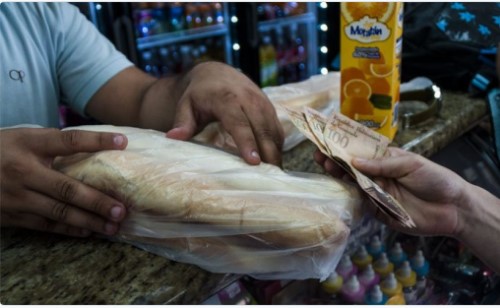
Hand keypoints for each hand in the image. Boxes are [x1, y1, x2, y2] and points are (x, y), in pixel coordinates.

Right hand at [0, 128, 127, 236]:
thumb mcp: (22, 137)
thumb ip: (51, 143)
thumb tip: (93, 147)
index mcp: (28, 143)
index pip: (68, 140)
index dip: (96, 140)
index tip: (123, 142)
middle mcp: (23, 170)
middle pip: (67, 187)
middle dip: (96, 201)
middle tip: (121, 210)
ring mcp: (15, 195)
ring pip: (58, 211)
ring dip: (88, 221)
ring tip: (111, 227)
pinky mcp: (9, 215)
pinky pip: (44, 224)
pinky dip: (68, 229)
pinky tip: (87, 232)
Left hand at [166, 62, 283, 165]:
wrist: (217, 74)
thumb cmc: (199, 94)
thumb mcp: (186, 105)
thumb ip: (183, 122)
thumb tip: (174, 137)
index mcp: (227, 98)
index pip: (239, 123)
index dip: (247, 143)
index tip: (253, 162)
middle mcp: (249, 99)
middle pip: (262, 129)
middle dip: (268, 153)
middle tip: (270, 178)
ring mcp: (263, 103)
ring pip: (273, 131)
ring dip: (276, 153)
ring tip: (274, 175)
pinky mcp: (270, 109)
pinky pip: (277, 130)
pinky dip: (277, 147)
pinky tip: (273, 162)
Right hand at [314, 147, 467, 236]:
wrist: (453, 209)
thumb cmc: (435, 179)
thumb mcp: (411, 164)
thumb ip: (383, 164)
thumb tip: (354, 160)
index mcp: (385, 160)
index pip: (359, 152)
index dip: (343, 147)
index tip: (326, 142)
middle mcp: (377, 175)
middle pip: (351, 168)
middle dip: (335, 162)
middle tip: (321, 157)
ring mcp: (376, 193)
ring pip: (352, 185)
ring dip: (338, 178)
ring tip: (327, 169)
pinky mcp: (378, 211)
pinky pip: (360, 204)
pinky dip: (349, 199)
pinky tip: (338, 192)